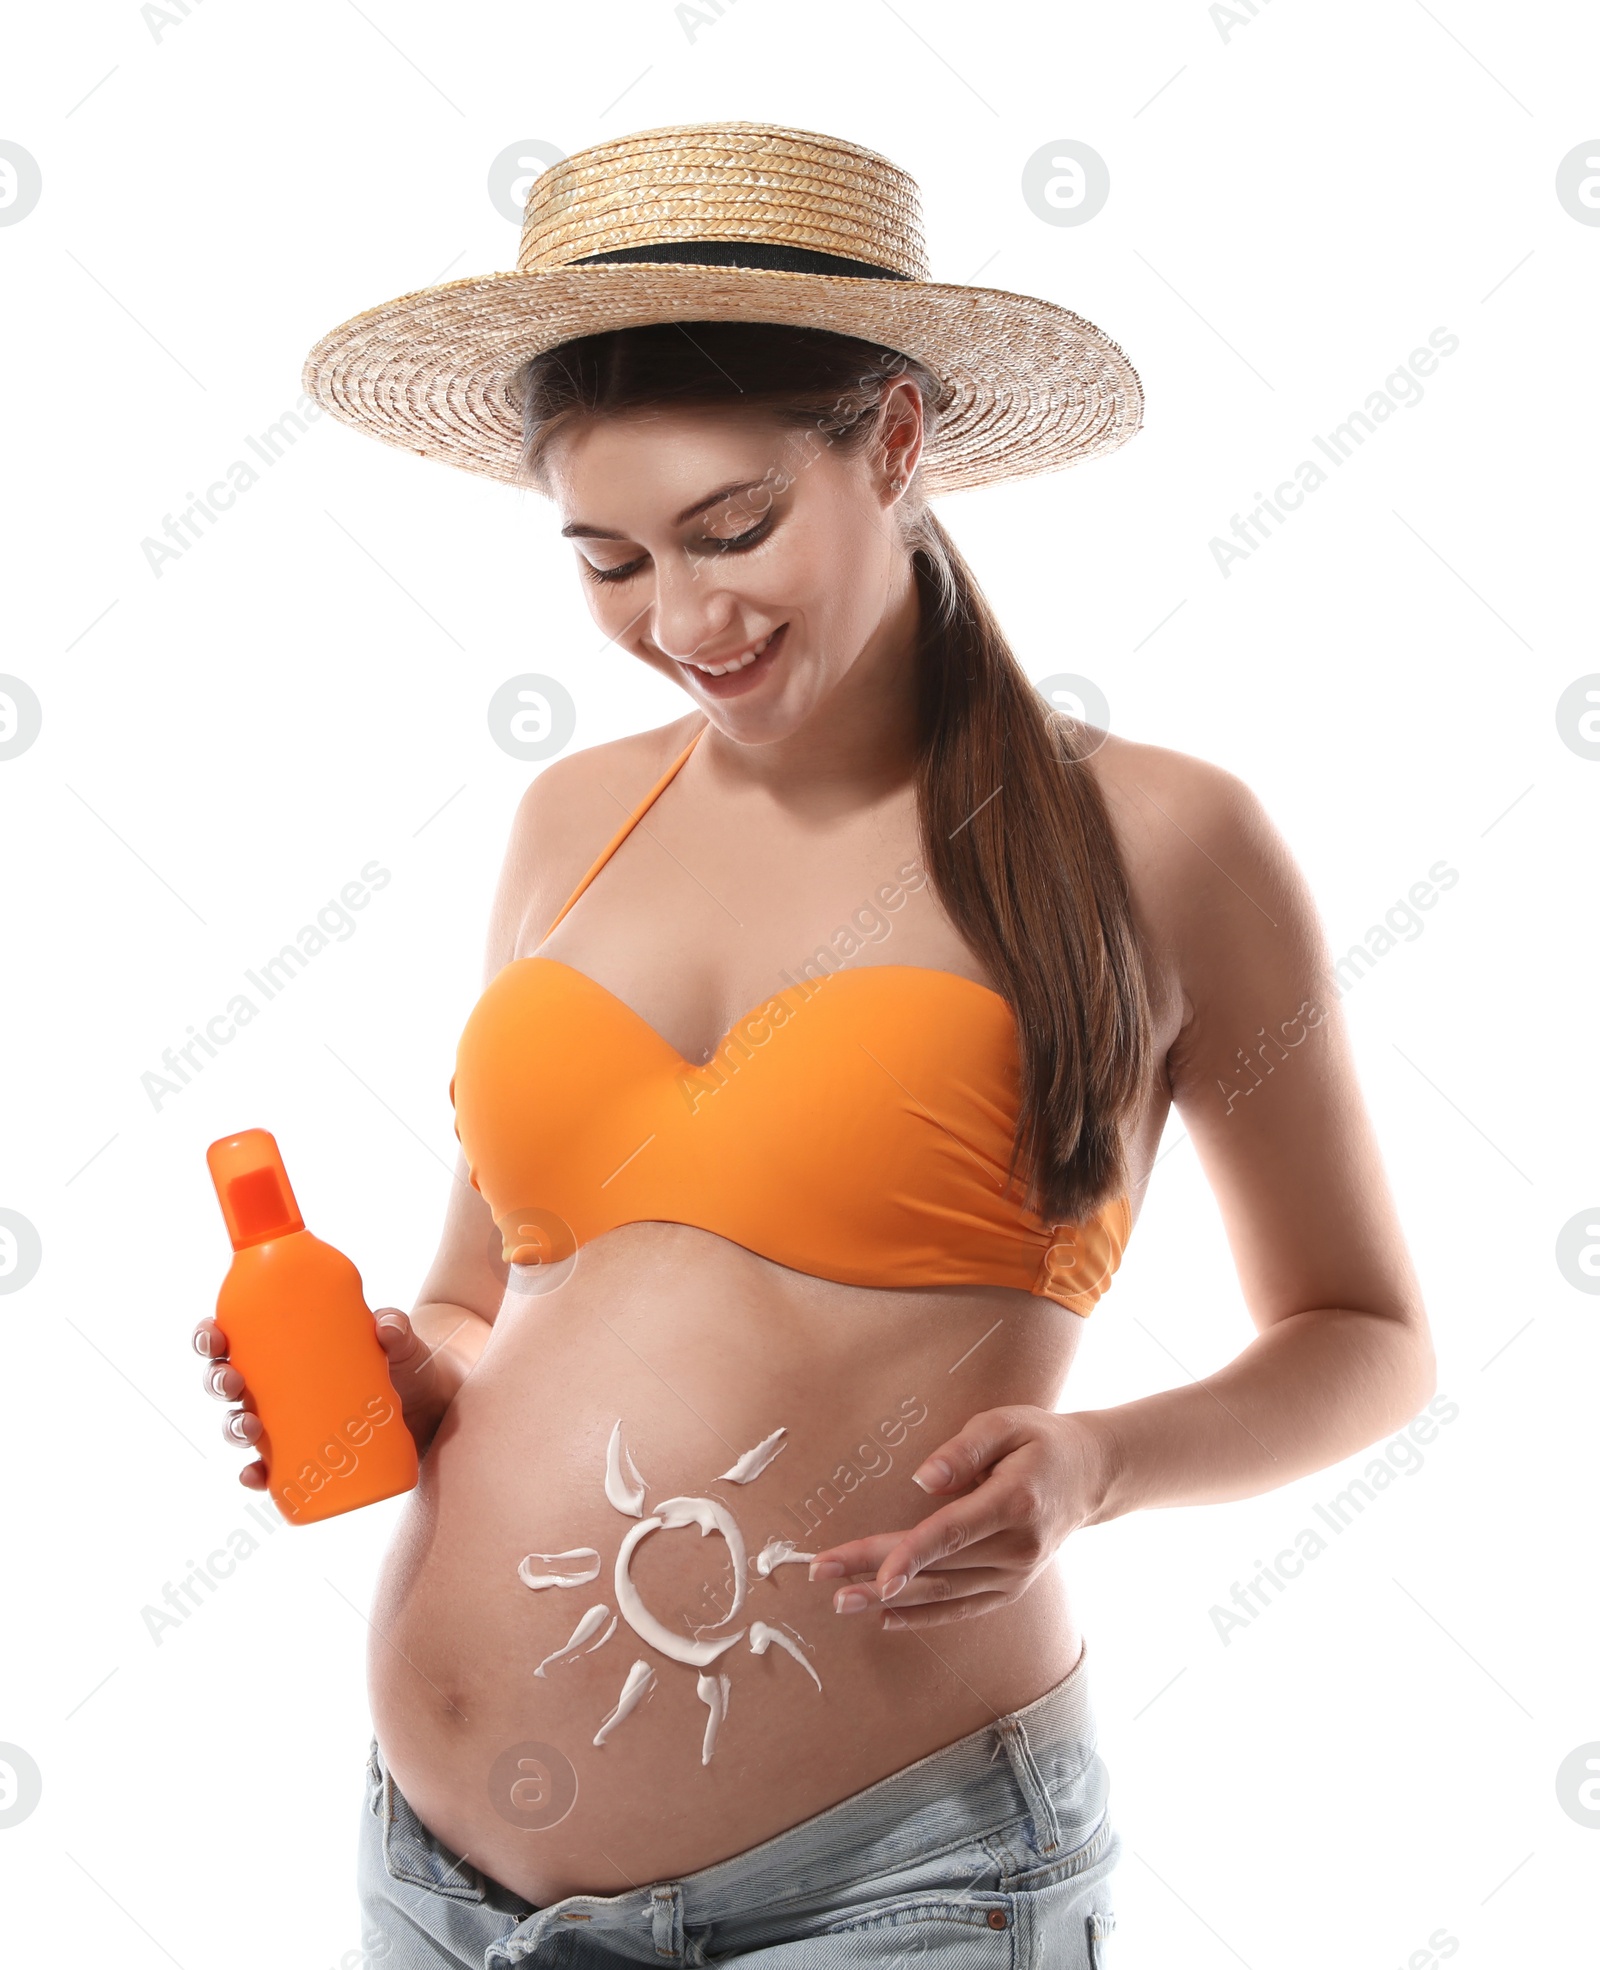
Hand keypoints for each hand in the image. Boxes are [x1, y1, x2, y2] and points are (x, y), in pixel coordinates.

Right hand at [192, 1306, 448, 1486]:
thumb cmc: (403, 1363)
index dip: (210, 1337)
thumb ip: (397, 1328)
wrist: (432, 1405)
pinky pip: (267, 1470)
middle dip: (217, 1383)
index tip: (214, 1336)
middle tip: (232, 1383)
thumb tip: (385, 1326)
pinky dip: (255, 1475)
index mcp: (284, 1347)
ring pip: (240, 1425)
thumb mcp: (400, 1343)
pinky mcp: (305, 1455)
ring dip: (232, 1428)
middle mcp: (277, 1385)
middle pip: (227, 1382)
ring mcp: (288, 1422)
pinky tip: (253, 1475)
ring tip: (248, 1426)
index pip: (234, 1337)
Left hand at [806, 1406, 1111, 1632]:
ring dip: (889, 1600)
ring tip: (840, 1600)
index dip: (911, 1556)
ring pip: (944, 1593)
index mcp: (1015, 1503)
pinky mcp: (1011, 1587)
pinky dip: (923, 1616)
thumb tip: (923, 1479)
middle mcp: (1017, 1548)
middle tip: (822, 1574)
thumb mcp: (1007, 1423)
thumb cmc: (1042, 1441)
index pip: (953, 1533)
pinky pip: (962, 1608)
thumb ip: (965, 1448)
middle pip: (937, 1566)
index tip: (874, 1574)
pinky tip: (884, 1617)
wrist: (1091, 1475)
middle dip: (875, 1572)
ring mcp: (1016, 1574)